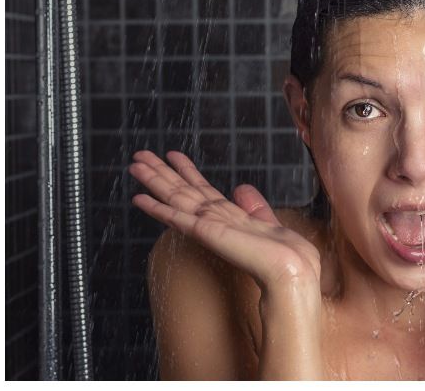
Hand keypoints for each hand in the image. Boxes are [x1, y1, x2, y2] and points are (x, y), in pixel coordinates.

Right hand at [129, 150, 320, 290]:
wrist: (289, 269)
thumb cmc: (283, 253)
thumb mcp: (267, 220)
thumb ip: (253, 205)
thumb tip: (242, 189)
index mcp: (228, 216)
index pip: (202, 188)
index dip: (187, 171)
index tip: (173, 155)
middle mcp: (214, 219)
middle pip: (182, 190)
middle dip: (161, 172)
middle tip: (139, 156)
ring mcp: (208, 226)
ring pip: (175, 198)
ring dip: (154, 182)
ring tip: (135, 165)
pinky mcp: (205, 232)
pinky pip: (177, 217)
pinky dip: (158, 209)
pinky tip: (140, 199)